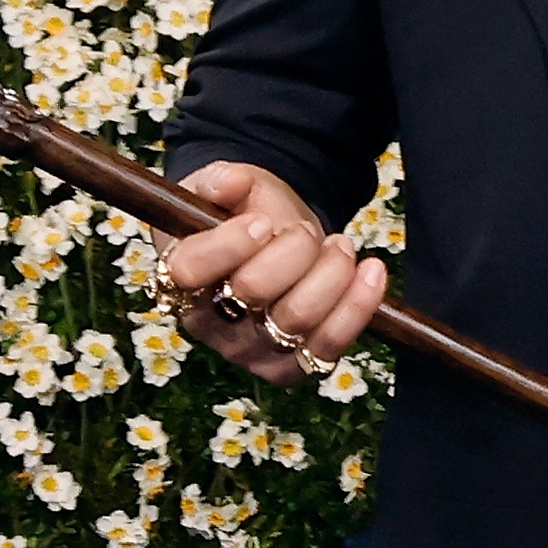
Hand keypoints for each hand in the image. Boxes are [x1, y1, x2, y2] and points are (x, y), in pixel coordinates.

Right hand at [161, 162, 389, 384]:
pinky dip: (358, 305)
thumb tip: (232, 182)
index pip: (190, 272)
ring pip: (298, 318)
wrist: (272, 241)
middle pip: (253, 290)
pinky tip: (370, 272)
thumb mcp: (225, 186)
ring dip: (332, 272)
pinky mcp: (290, 368)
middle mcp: (207, 323)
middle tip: (304, 230)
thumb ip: (221, 179)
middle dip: (293, 249)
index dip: (230, 244)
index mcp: (177, 276)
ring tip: (340, 245)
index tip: (262, 223)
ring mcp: (248, 352)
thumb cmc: (239, 214)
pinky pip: (329, 346)